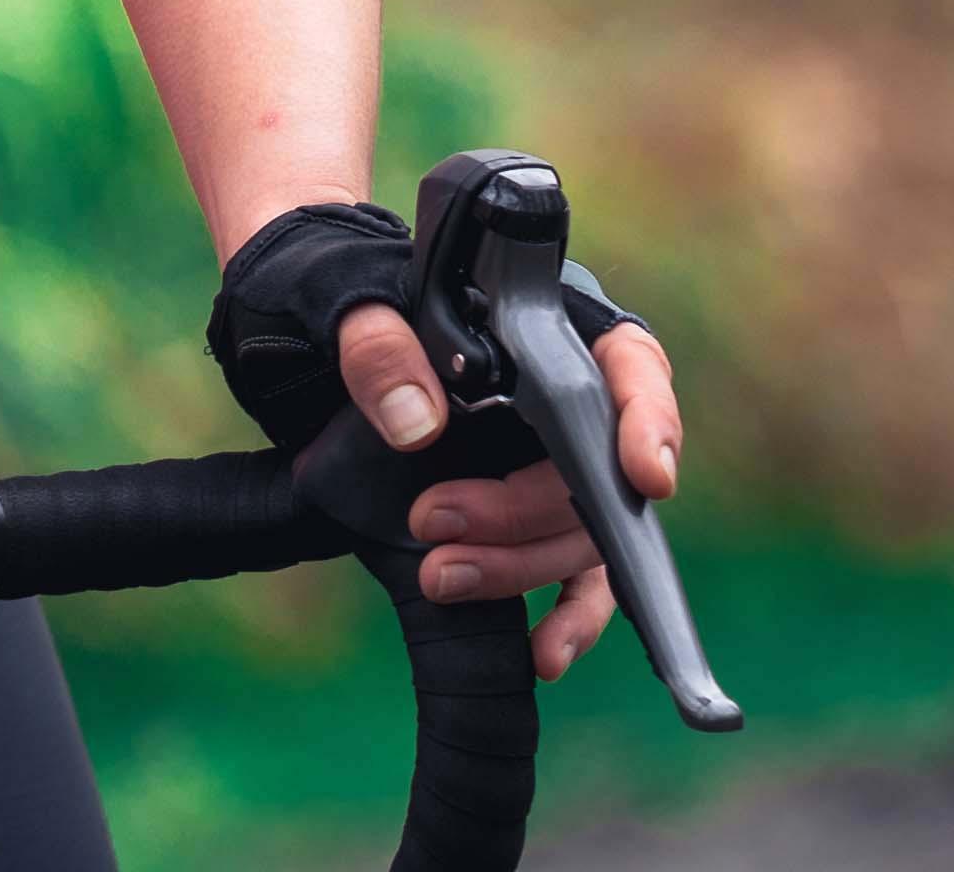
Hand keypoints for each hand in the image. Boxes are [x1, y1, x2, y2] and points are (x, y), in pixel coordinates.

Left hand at [358, 305, 689, 684]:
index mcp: (550, 324)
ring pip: (580, 531)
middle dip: (524, 510)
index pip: (630, 364)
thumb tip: (417, 424)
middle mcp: (573, 399)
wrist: (304, 332)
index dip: (650, 422)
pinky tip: (542, 656)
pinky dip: (566, 620)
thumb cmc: (344, 296)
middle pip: (595, 468)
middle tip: (434, 523)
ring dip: (519, 566)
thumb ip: (376, 345)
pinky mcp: (532, 519)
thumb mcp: (344, 296)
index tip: (646, 479)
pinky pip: (578, 580)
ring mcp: (557, 466)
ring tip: (440, 578)